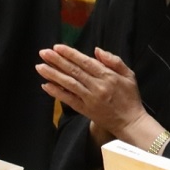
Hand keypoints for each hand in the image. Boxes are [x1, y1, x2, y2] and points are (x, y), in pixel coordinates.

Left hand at [36, 44, 153, 144]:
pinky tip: (45, 85)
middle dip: (57, 61)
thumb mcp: (129, 75)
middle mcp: (97, 87)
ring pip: (69, 84)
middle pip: (74, 71)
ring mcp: (90, 99)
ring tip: (40, 66)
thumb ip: (114, 61)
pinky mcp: (85, 110)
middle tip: (43, 52)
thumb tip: (97, 50)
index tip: (57, 47)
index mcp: (108, 76)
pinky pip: (68, 100)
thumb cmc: (130, 97)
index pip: (85, 62)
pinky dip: (56, 93)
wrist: (130, 122)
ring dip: (53, 75)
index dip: (70, 54)